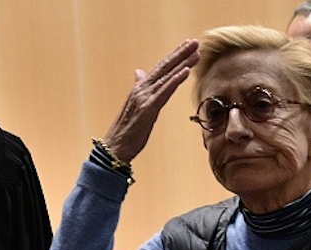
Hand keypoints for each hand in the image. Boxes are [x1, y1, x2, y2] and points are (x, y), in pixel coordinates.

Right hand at [102, 39, 199, 162]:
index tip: (187, 46)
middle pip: (164, 67)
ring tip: (195, 53)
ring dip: (182, 63)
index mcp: (140, 88)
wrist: (115, 147)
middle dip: (180, 53)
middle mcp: (142, 89)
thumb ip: (140, 87)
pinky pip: (164, 91)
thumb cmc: (127, 130)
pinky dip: (175, 79)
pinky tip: (186, 71)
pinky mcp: (147, 108)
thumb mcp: (135, 105)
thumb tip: (139, 72)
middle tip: (195, 42)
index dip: (174, 56)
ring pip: (166, 76)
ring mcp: (144, 97)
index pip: (160, 68)